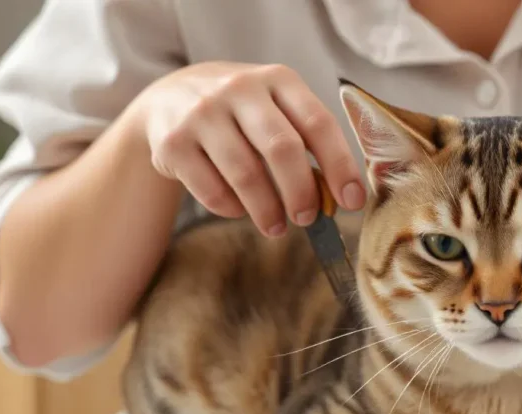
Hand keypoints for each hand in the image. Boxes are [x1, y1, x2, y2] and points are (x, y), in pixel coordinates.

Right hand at [133, 61, 364, 235]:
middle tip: (307, 218)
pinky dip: (231, 209)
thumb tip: (339, 197)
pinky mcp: (173, 142)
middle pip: (282, 149)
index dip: (340, 166)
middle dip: (301, 192)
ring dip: (267, 210)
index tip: (353, 201)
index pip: (318, 123)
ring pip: (246, 174)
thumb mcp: (276, 108)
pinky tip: (239, 209)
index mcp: (278, 79)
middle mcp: (240, 89)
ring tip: (276, 227)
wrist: (168, 98)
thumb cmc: (242, 113)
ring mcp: (202, 113)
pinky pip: (212, 190)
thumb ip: (306, 142)